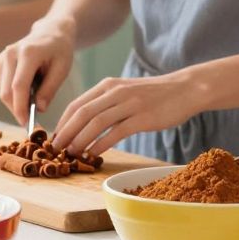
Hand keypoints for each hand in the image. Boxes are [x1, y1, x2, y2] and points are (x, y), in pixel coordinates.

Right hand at [0, 18, 76, 123]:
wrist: (50, 32)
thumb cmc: (59, 50)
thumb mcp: (62, 69)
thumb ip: (50, 89)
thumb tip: (39, 109)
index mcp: (28, 53)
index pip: (19, 86)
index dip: (20, 108)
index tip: (27, 124)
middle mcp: (10, 53)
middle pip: (7, 92)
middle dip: (17, 110)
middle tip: (32, 122)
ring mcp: (2, 57)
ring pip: (3, 91)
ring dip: (16, 103)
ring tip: (35, 99)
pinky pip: (2, 86)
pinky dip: (13, 95)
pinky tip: (28, 89)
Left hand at [51, 72, 202, 156]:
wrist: (184, 89)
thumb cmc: (153, 94)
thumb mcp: (125, 91)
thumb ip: (105, 103)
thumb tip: (83, 123)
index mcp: (108, 85)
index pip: (76, 104)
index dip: (62, 122)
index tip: (53, 138)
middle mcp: (115, 92)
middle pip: (82, 113)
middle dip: (66, 132)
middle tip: (55, 149)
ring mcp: (129, 104)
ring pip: (96, 122)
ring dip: (80, 139)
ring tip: (71, 153)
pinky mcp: (142, 117)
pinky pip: (116, 132)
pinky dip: (102, 144)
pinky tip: (94, 154)